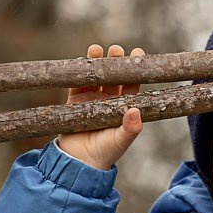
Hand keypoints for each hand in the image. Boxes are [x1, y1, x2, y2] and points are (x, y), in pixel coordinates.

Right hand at [56, 44, 144, 169]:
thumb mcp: (121, 141)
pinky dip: (79, 73)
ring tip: (97, 49)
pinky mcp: (74, 102)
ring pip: (96, 77)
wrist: (79, 162)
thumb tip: (135, 111)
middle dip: (115, 62)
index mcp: (123, 107)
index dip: (135, 70)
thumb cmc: (105, 153)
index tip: (137, 54)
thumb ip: (130, 128)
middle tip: (116, 50)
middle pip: (114, 77)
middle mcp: (108, 101)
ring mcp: (91, 100)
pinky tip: (82, 61)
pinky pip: (77, 84)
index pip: (132, 85)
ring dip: (97, 63)